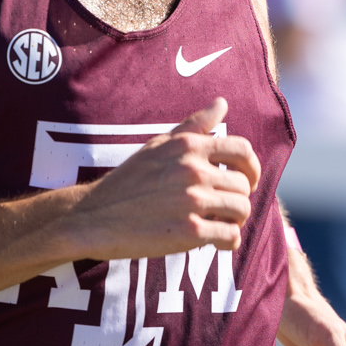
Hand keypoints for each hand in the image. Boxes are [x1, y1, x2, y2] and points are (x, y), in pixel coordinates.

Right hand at [67, 98, 259, 260]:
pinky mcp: (189, 232)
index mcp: (188, 147)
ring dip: (235, 221)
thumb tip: (222, 103)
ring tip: (219, 224)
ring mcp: (192, 201)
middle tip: (223, 209)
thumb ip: (194, 125)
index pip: (243, 150)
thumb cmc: (128, 181)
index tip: (247, 180)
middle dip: (237, 199)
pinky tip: (215, 242)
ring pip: (241, 211)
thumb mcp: (158, 145)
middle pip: (243, 185)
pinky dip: (228, 242)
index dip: (252, 167)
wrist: (93, 217)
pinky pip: (230, 237)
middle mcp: (193, 170)